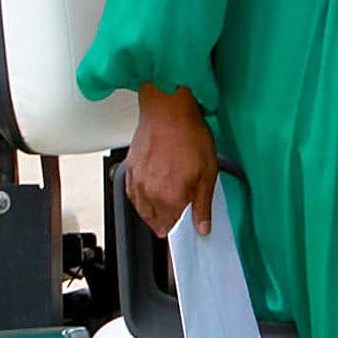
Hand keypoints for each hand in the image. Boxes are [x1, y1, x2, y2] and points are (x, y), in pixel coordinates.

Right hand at [123, 85, 218, 237]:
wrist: (167, 108)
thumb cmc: (189, 134)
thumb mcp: (208, 171)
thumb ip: (203, 204)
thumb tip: (202, 227)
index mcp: (170, 197)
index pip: (175, 226)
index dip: (183, 228)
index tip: (189, 226)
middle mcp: (149, 194)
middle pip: (158, 221)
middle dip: (170, 221)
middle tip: (182, 213)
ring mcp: (137, 182)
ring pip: (143, 210)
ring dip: (154, 213)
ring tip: (167, 206)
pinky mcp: (129, 171)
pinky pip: (133, 195)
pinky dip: (142, 200)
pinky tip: (150, 195)